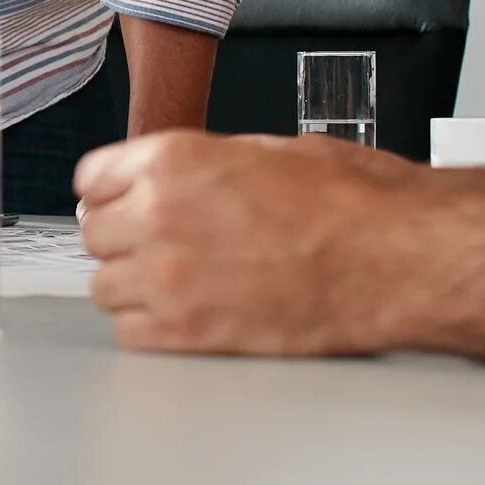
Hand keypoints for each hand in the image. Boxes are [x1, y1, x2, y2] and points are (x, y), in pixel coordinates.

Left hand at [74, 131, 410, 355]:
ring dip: (132, 285)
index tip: (120, 202)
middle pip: (94, 233)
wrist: (392, 259)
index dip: (110, 192)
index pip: (91, 179)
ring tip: (174, 282)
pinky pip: (129, 332)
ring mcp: (166, 277)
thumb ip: (204, 165)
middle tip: (156, 244)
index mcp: (173, 161)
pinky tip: (183, 314)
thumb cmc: (352, 203)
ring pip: (105, 287)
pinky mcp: (186, 331)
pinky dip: (148, 326)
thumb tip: (178, 179)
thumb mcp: (268, 152)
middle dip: (122, 238)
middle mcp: (156, 216)